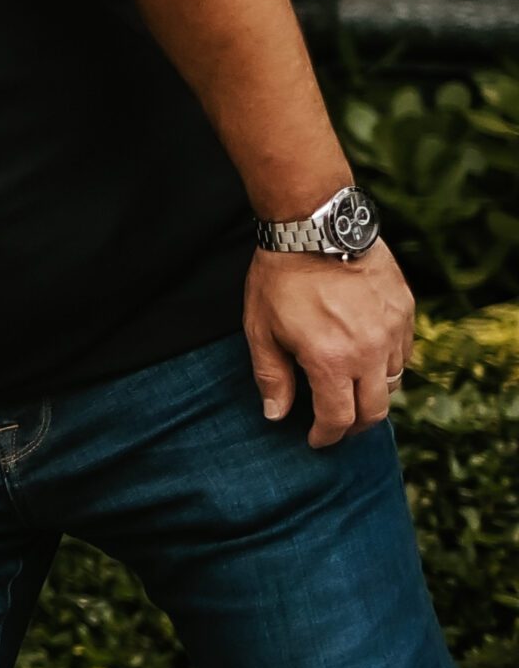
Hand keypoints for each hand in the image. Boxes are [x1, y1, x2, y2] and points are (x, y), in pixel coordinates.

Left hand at [243, 241, 413, 447]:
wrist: (315, 227)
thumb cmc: (280, 279)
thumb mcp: (261, 330)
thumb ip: (271, 377)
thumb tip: (276, 415)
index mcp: (331, 361)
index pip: (338, 418)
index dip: (327, 436)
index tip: (316, 440)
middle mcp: (369, 351)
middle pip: (375, 410)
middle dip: (354, 425)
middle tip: (337, 425)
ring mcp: (393, 330)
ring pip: (393, 381)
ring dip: (372, 393)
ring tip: (350, 390)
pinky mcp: (405, 309)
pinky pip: (403, 352)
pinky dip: (386, 363)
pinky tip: (366, 358)